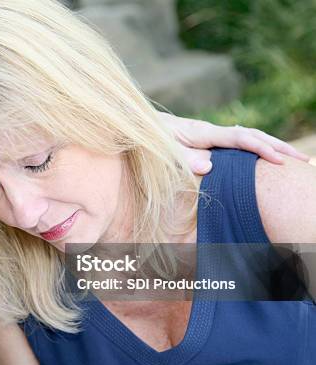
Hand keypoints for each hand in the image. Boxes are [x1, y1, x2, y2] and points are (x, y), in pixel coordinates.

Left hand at [158, 112, 310, 174]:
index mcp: (203, 132)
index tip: (279, 161)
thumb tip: (209, 167)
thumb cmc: (149, 139)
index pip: (240, 139)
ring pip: (249, 138)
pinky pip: (239, 143)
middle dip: (278, 147)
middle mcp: (211, 131)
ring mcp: (211, 134)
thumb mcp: (162, 150)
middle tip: (302, 161)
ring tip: (294, 160)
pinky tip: (267, 157)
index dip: (260, 149)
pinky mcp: (208, 139)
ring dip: (272, 147)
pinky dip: (257, 148)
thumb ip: (184, 159)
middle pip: (253, 135)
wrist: (137, 124)